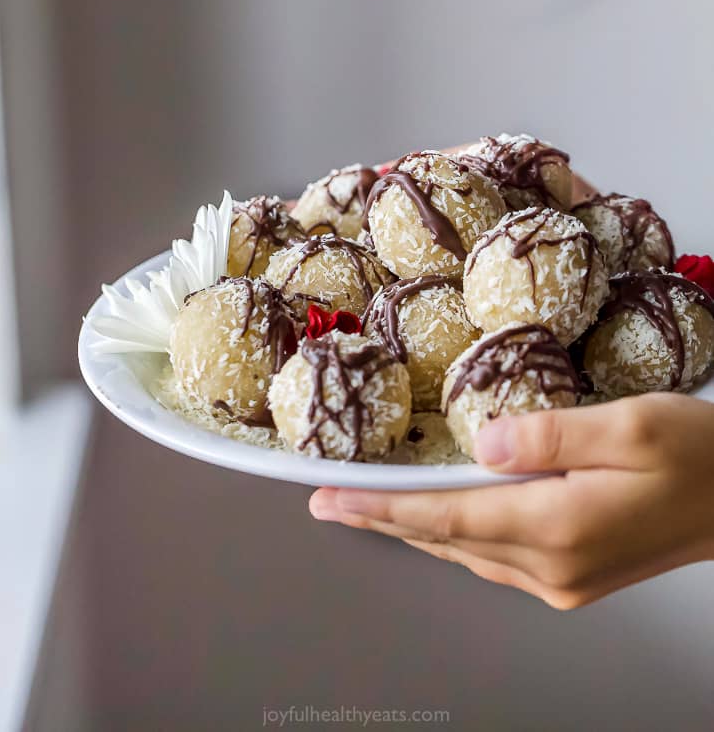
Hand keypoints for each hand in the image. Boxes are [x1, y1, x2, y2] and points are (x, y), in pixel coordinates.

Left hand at [309, 395, 713, 608]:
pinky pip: (494, 556)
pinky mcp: (576, 577)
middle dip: (383, 518)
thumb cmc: (700, 457)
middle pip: (445, 539)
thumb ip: (548, 434)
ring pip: (466, 551)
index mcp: (560, 527)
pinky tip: (440, 518)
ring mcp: (564, 579)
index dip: (380, 507)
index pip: (444, 517)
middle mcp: (553, 566)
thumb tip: (483, 442)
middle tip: (329, 501)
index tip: (330, 498)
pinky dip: (454, 534)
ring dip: (415, 528)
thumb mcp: (628, 427)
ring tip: (369, 505)